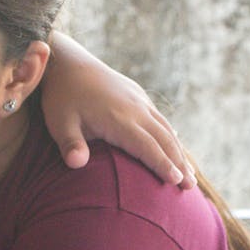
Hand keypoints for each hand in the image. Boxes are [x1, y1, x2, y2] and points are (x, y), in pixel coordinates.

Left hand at [41, 31, 195, 188]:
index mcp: (119, 119)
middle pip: (163, 139)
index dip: (163, 165)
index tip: (177, 183)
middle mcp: (135, 108)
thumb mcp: (59, 122)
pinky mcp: (136, 94)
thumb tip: (76, 164)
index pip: (147, 146)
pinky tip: (175, 143)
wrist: (66, 61)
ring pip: (165, 128)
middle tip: (190, 188)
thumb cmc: (60, 97)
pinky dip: (171, 134)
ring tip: (189, 174)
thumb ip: (70, 144)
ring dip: (178, 151)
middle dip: (179, 164)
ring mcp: (138, 100)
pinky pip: (159, 117)